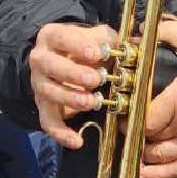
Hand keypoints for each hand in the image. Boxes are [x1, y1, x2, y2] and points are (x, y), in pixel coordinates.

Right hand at [29, 22, 117, 149]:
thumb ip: (111, 40)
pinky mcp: (43, 105)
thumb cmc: (86, 46)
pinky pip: (47, 121)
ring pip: (48, 92)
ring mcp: (40, 83)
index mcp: (52, 36)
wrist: (68, 60)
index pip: (61, 37)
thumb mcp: (98, 37)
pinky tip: (77, 141)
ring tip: (91, 102)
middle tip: (94, 80)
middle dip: (72, 73)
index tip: (96, 53)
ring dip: (69, 98)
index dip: (77, 45)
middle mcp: (40, 59)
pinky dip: (60, 133)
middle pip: (49, 65)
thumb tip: (136, 45)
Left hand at [139, 21, 176, 177]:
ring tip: (130, 150)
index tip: (124, 112)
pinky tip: (145, 175)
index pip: (145, 120)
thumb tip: (141, 32)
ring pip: (161, 159)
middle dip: (134, 135)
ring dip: (143, 157)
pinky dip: (160, 175)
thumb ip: (168, 32)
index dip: (130, 119)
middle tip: (126, 127)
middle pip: (150, 140)